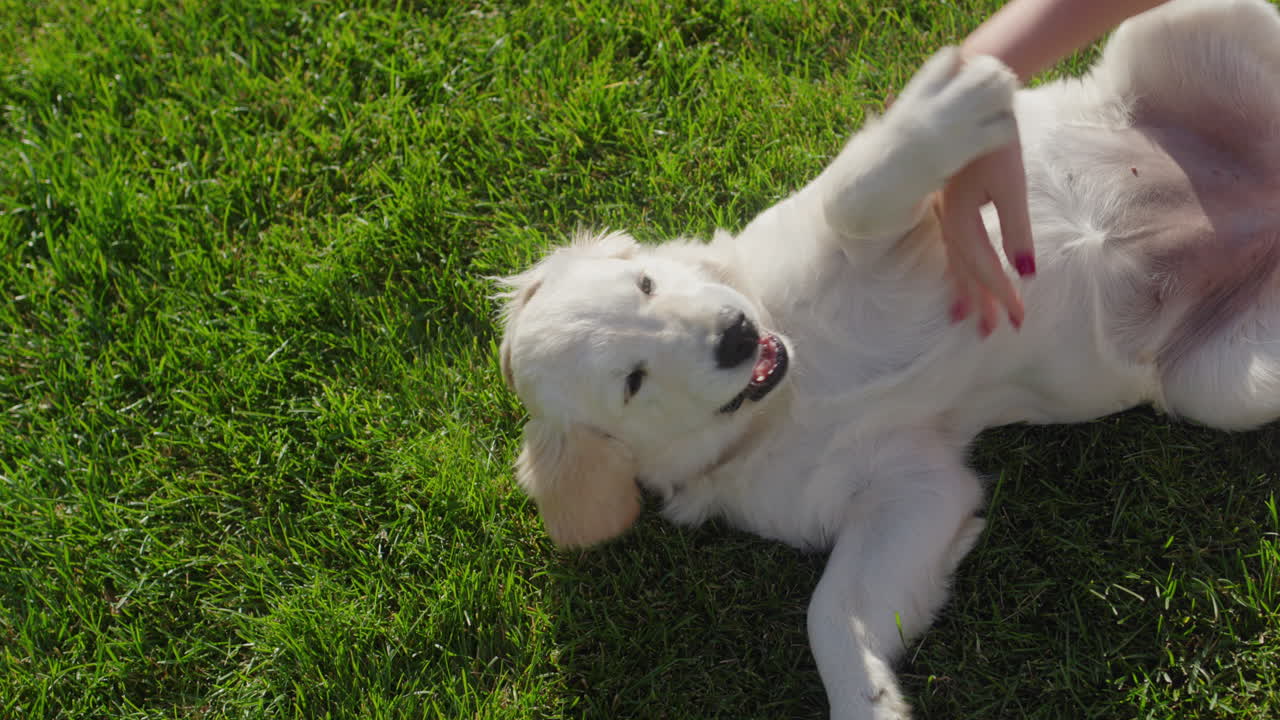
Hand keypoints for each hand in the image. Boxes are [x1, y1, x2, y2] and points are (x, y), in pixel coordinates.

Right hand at [938, 138, 1034, 336]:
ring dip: (964, 288)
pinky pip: (952, 245)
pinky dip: (957, 265)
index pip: (984, 268)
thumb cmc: (996, 141)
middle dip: (980, 301)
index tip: (1018, 320)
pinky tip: (959, 271)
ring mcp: (946, 211)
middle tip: (992, 332)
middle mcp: (949, 219)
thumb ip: (1016, 229)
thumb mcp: (1011, 184)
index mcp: (962, 217)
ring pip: (955, 259)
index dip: (1002, 295)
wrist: (973, 100)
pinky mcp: (950, 202)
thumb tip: (1025, 272)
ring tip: (963, 316)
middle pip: (964, 269)